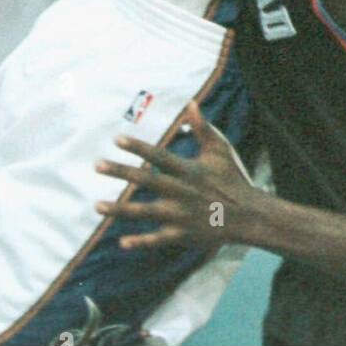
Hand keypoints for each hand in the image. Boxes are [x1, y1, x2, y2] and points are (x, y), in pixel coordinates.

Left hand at [94, 101, 262, 249]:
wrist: (249, 215)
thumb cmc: (233, 177)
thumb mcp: (220, 149)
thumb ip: (202, 127)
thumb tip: (191, 103)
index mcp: (188, 170)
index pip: (158, 156)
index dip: (137, 147)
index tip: (116, 139)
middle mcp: (181, 191)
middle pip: (145, 181)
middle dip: (120, 172)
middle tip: (96, 164)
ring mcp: (180, 215)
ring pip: (144, 212)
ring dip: (119, 210)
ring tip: (96, 205)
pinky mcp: (182, 234)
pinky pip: (158, 240)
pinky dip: (140, 242)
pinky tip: (121, 242)